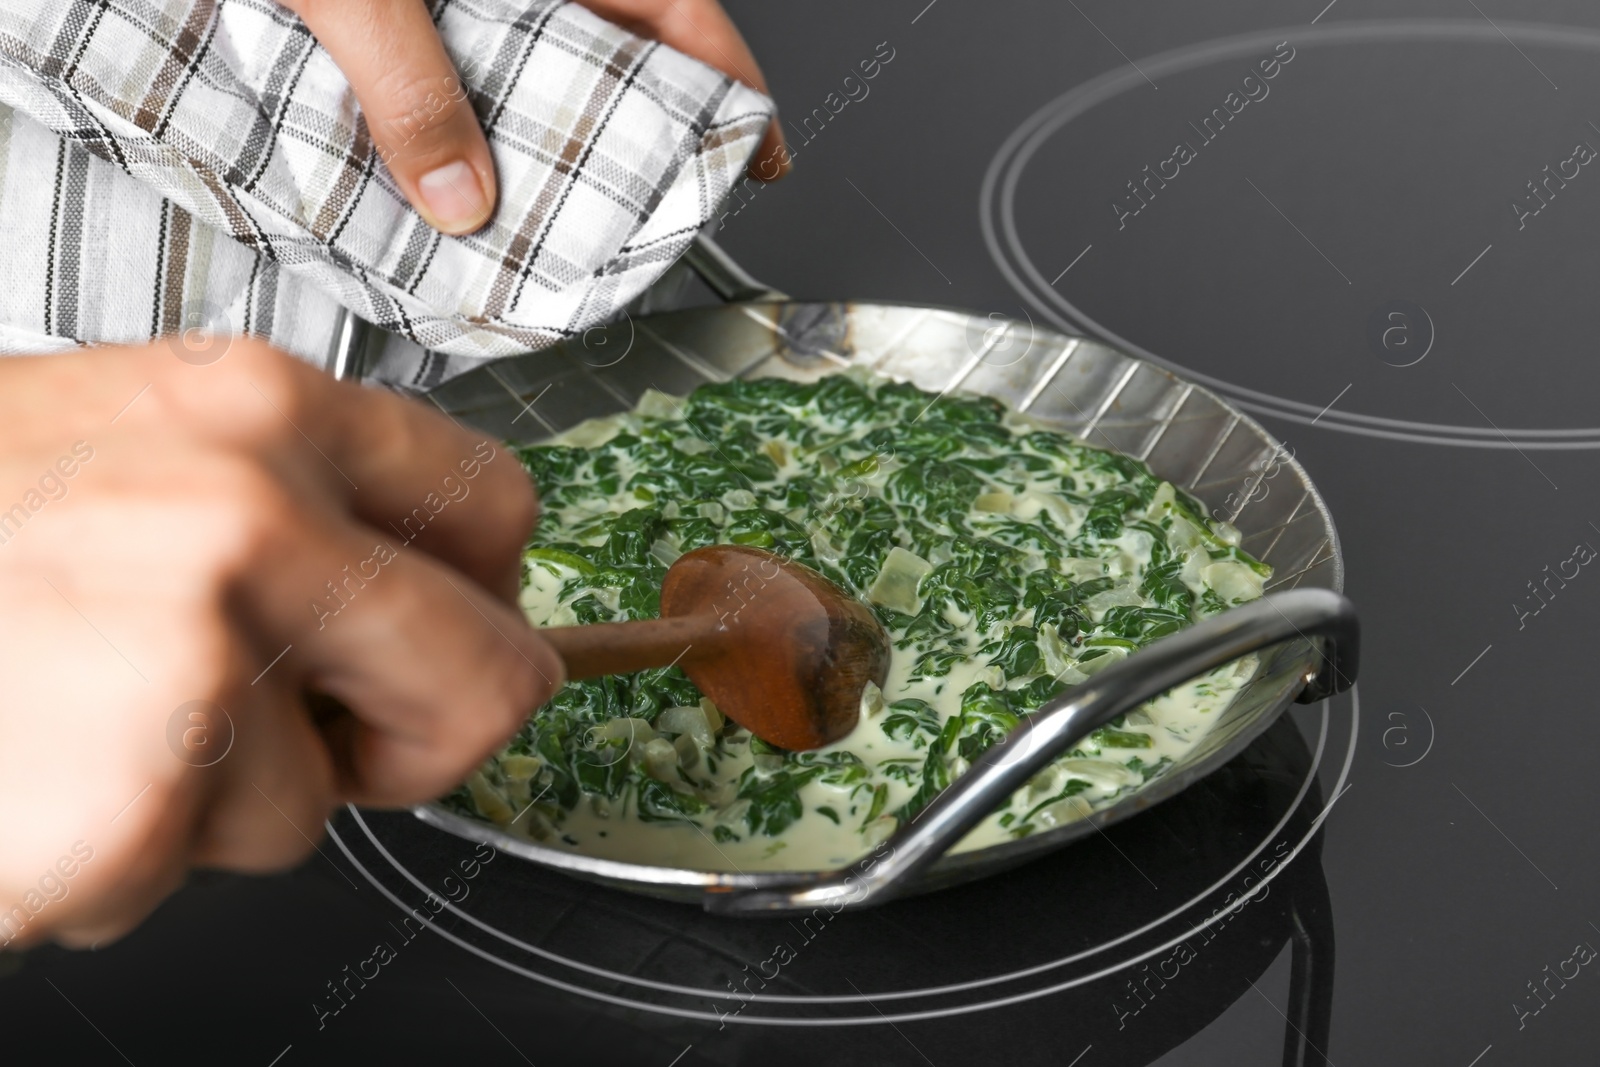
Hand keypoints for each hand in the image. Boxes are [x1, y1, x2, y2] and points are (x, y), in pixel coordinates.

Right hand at [0, 339, 561, 948]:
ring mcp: (201, 627)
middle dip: (421, 737)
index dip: (486, 599)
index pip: (496, 505)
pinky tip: (52, 780)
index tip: (451, 638)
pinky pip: (219, 858)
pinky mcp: (146, 762)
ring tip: (94, 728)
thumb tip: (437, 595)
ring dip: (231, 798)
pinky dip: (139, 853)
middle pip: (490, 669)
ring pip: (341, 791)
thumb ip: (286, 514)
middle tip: (319, 746)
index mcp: (254, 405)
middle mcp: (249, 496)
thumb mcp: (123, 466)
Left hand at [283, 0, 787, 234]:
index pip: (674, 1)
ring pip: (535, 51)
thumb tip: (458, 194)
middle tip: (645, 209)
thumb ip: (408, 79)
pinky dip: (459, 105)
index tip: (754, 155)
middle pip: (613, 36)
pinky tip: (448, 156)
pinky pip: (456, 51)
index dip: (729, 81)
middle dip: (636, 122)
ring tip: (547, 206)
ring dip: (542, 125)